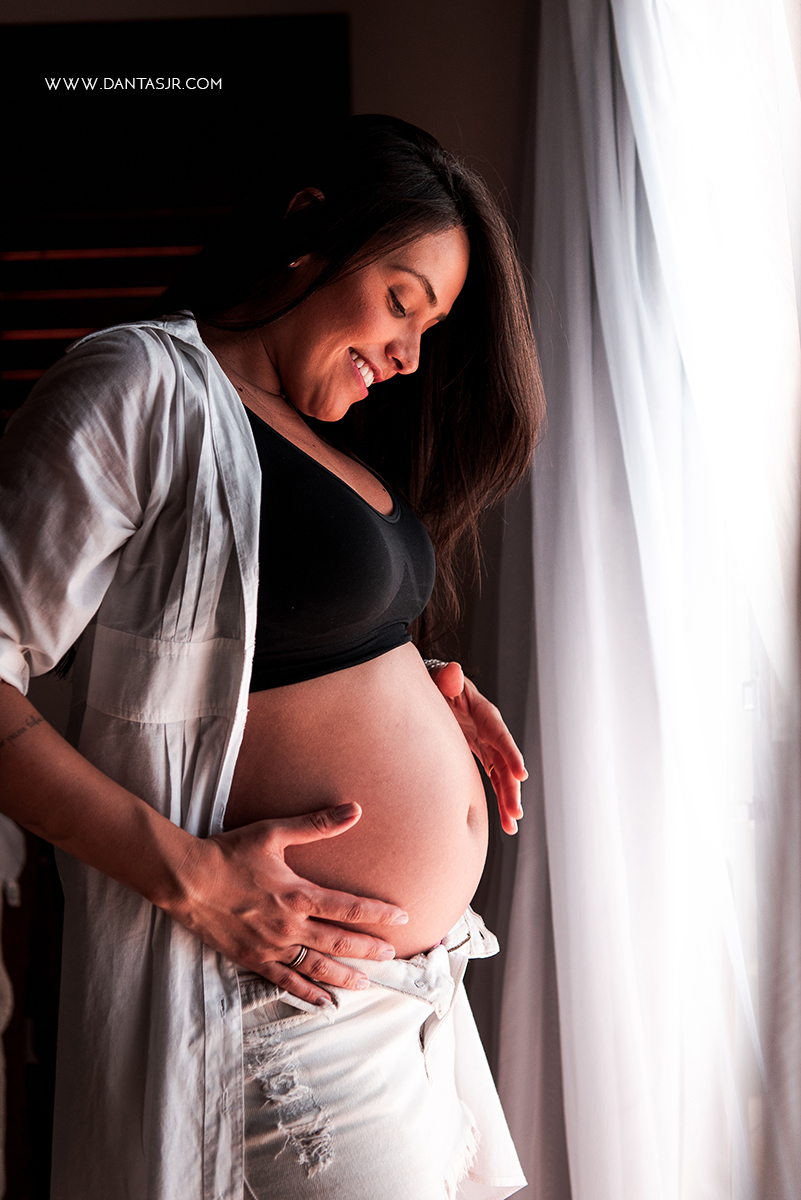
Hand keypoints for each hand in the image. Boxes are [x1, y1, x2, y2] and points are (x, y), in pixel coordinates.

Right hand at [171, 802, 407, 1005]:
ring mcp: (271, 947)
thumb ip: (317, 824)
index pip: (349, 907)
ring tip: (366, 983)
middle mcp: (289, 926)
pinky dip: (308, 993)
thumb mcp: (274, 833)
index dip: (378, 913)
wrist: (186, 880)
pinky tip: (324, 1002)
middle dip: (368, 949)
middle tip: (391, 955)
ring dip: (344, 976)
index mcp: (298, 894)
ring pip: (317, 967)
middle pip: (339, 942)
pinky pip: (287, 982)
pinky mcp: (253, 960)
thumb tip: (355, 810)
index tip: (401, 917)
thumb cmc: (230, 852)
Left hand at [430, 662, 526, 834]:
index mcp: (484, 714)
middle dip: (512, 788)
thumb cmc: (438, 683)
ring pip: (504, 776)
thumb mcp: (441, 680)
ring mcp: (489, 746)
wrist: (437, 689)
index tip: (521, 774)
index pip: (500, 735)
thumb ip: (447, 679)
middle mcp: (492, 732)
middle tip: (515, 812)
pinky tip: (505, 822)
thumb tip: (453, 672)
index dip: (511, 754)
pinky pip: (495, 780)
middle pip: (506, 762)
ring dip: (509, 800)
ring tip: (511, 826)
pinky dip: (500, 799)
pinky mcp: (483, 756)